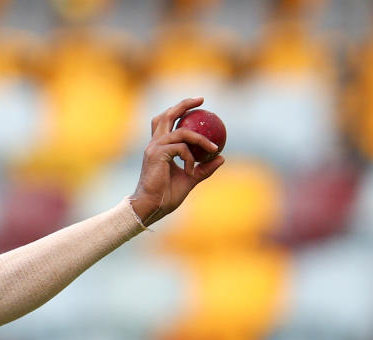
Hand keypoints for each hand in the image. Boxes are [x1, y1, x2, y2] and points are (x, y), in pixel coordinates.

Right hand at [129, 97, 224, 225]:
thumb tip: (221, 158)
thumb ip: (204, 168)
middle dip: (184, 104)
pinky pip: (181, 148)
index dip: (180, 111)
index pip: (167, 122)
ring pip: (181, 131)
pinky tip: (191, 170)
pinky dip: (190, 158)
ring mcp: (155, 148)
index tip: (198, 106)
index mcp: (159, 147)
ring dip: (200, 139)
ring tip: (213, 148)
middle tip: (201, 100)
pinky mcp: (157, 154)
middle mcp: (155, 144)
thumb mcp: (190, 179)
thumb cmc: (166, 195)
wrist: (151, 206)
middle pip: (167, 115)